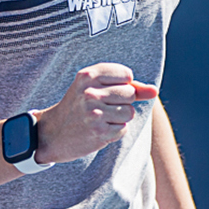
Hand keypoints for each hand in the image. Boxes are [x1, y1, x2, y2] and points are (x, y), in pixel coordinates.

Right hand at [32, 63, 158, 164]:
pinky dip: (114, 131)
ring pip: (129, 112)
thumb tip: (155, 91)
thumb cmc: (79, 106)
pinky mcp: (99, 132)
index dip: (122, 85)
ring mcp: (94, 112)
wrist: (53, 133)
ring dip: (119, 118)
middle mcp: (90, 92)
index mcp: (88, 75)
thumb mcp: (97, 88)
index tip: (105, 91)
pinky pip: (123, 129)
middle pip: (130, 94)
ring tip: (100, 118)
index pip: (127, 75)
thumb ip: (129, 86)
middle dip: (122, 102)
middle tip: (101, 107)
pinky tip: (98, 130)